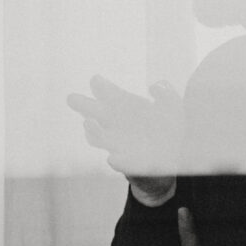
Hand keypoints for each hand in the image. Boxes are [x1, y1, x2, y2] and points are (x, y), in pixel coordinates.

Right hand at [68, 74, 184, 180]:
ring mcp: (119, 145)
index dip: (102, 88)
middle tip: (71, 98)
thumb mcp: (174, 109)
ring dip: (93, 132)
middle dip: (84, 106)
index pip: (110, 96)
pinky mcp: (127, 164)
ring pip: (99, 138)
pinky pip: (119, 163)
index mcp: (127, 109)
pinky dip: (116, 161)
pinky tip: (112, 158)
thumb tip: (153, 86)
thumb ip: (167, 94)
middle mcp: (118, 125)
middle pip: (96, 114)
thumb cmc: (168, 132)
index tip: (96, 81)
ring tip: (88, 124)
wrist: (169, 162)